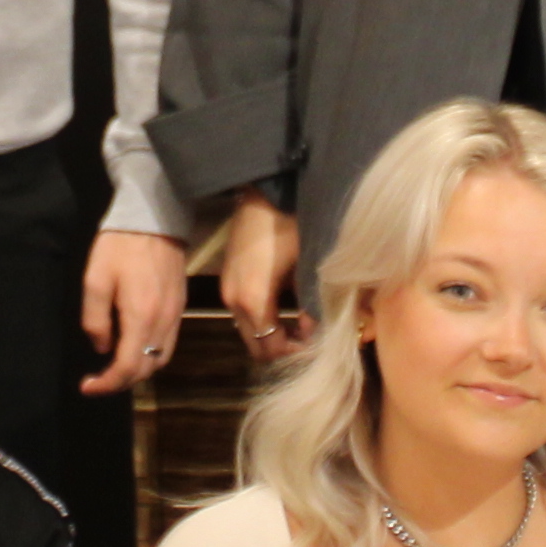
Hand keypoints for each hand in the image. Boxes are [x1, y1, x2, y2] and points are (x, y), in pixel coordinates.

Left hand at [78, 229, 186, 394]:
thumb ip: (94, 318)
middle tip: (96, 381)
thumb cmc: (119, 246)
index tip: (87, 386)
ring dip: (137, 372)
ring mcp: (175, 315)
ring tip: (113, 370)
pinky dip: (150, 356)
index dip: (107, 384)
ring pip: (160, 360)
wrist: (154, 218)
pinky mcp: (179, 307)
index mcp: (141, 316)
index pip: (127, 367)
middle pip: (146, 369)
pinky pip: (168, 344)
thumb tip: (102, 347)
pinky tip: (132, 349)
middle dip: (121, 382)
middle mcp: (164, 321)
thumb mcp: (95, 279)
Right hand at [213, 196, 307, 358]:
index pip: (270, 347)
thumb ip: (310, 304)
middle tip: (307, 341)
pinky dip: (262, 318)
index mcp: (254, 301)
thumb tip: (317, 330)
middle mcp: (234, 301)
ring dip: (271, 333)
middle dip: (280, 348)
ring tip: (298, 324)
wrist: (264, 193)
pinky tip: (283, 306)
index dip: (294, 353)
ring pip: (248, 329)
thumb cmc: (290, 226)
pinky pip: (244, 312)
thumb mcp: (306, 266)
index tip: (316, 346)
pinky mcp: (228, 278)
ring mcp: (228, 289)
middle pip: (255, 345)